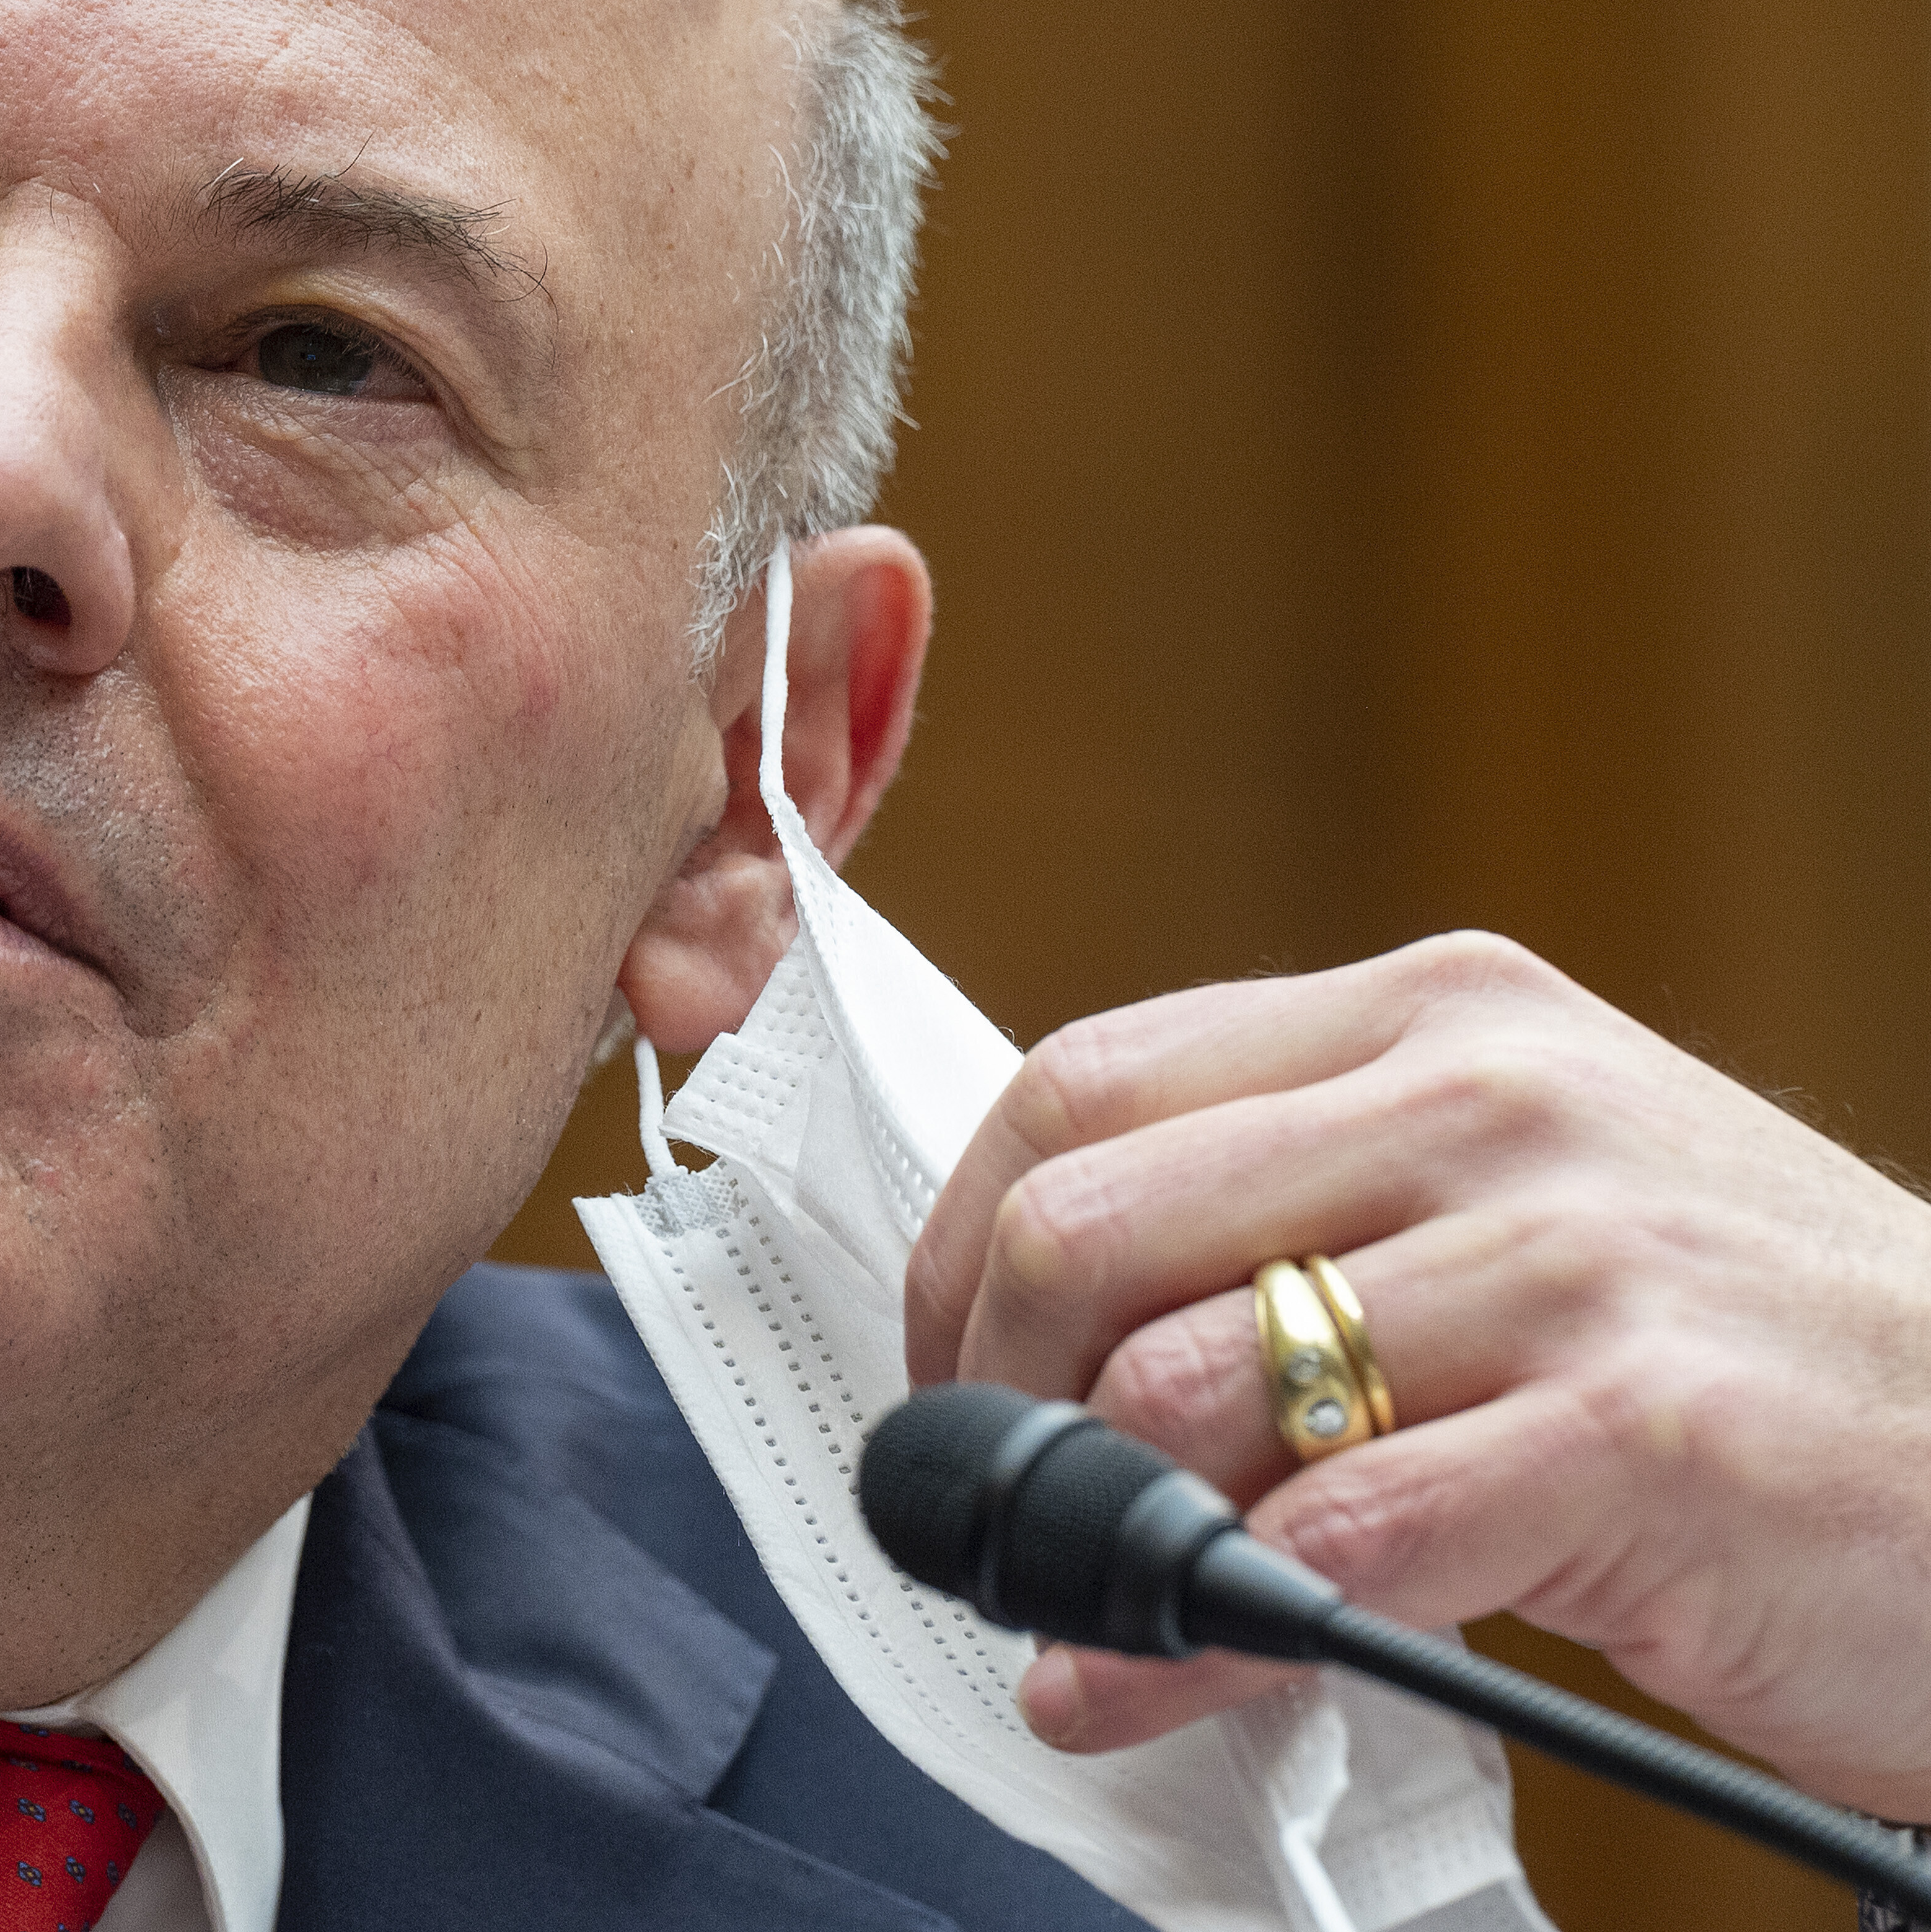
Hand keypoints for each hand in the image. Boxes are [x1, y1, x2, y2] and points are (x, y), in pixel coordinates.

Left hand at [904, 931, 1930, 1817]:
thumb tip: (1036, 1356)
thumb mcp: (1513, 1215)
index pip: (1082, 1085)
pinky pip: (1339, 1536)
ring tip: (1092, 1605)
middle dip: (995, 1395)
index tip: (950, 1375)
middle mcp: (1492, 1098)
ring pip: (1185, 1387)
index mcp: (1435, 1016)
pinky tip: (1169, 1677)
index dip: (964, 1251)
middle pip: (1087, 1226)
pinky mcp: (1644, 1433)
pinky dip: (1212, 1628)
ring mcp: (1573, 1258)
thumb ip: (1293, 1233)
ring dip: (1096, 1529)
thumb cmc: (1743, 1354)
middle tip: (1004, 1509)